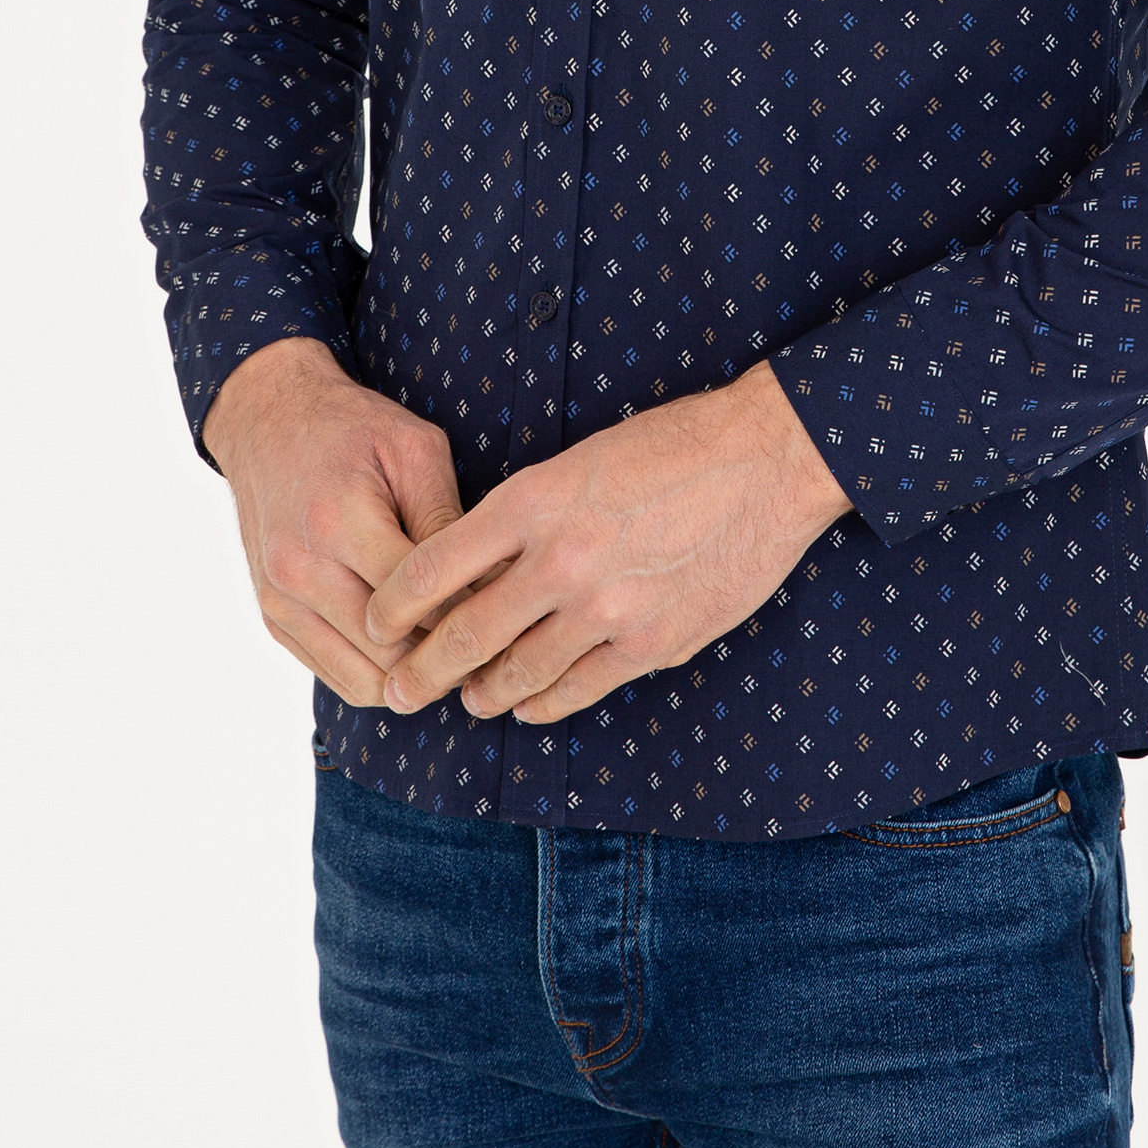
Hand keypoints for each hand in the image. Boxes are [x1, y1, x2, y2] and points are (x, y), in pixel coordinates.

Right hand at [203, 337, 465, 706]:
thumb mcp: (414, 448)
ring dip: (415, 677)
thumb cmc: (351, 429)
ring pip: (364, 680)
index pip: (418, 600)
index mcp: (340, 521)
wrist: (268, 422)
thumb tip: (484, 582)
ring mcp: (281, 600)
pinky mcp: (274, 618)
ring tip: (457, 654)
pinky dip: (380, 676)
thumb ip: (444, 517)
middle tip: (491, 644)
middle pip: (391, 651)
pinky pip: (336, 676)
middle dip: (447, 656)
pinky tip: (415, 651)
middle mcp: (301, 569)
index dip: (470, 611)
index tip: (506, 610)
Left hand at [365, 361, 849, 726]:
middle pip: (464, 635)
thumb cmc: (674, 445)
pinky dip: (543, 702)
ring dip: (482, 691)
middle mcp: (561, 559)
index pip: (435, 567)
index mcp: (535, 500)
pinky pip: (578, 689)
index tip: (377, 624)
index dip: (395, 606)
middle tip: (396, 691)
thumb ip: (528, 516)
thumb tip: (476, 569)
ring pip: (518, 674)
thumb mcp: (582, 459)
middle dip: (419, 671)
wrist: (769, 459)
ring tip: (467, 698)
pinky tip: (528, 703)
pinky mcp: (653, 642)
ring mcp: (608, 608)